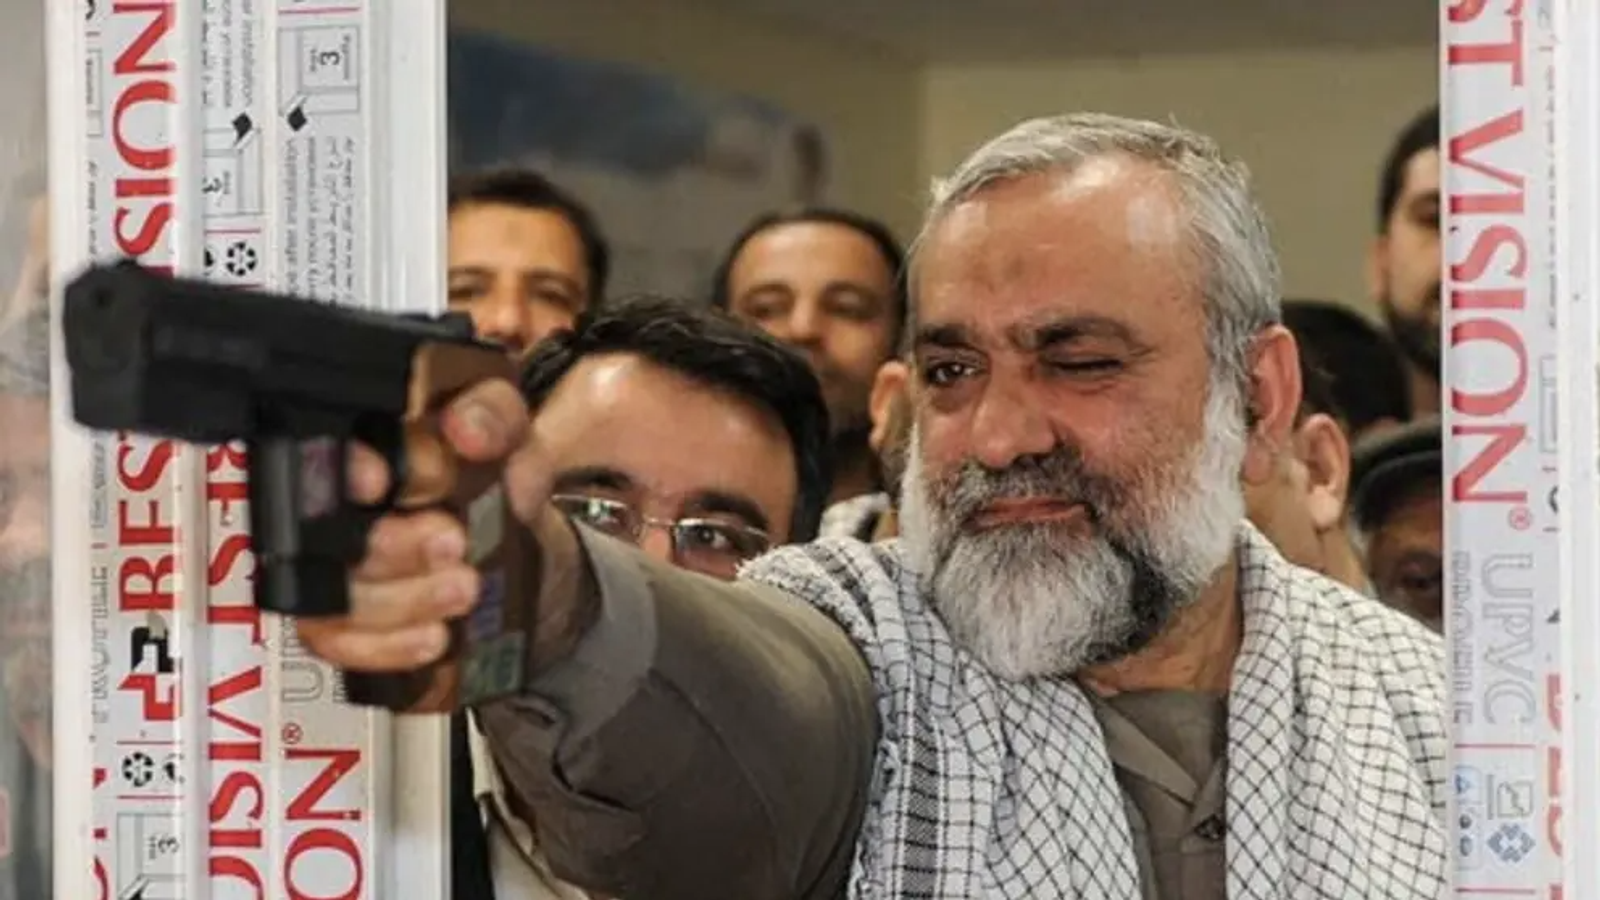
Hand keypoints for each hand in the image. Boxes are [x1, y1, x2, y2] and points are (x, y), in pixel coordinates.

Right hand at [296, 377, 530, 671]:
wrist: (511, 542)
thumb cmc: (493, 475)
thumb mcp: (510, 433)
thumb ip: (494, 418)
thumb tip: (466, 429)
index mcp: (360, 441)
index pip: (321, 448)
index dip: (341, 468)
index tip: (379, 480)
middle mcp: (330, 505)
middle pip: (320, 534)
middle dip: (389, 544)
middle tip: (453, 541)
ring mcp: (330, 566)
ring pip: (327, 597)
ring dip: (400, 600)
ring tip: (463, 587)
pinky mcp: (340, 620)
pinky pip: (338, 645)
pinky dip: (388, 647)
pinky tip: (434, 636)